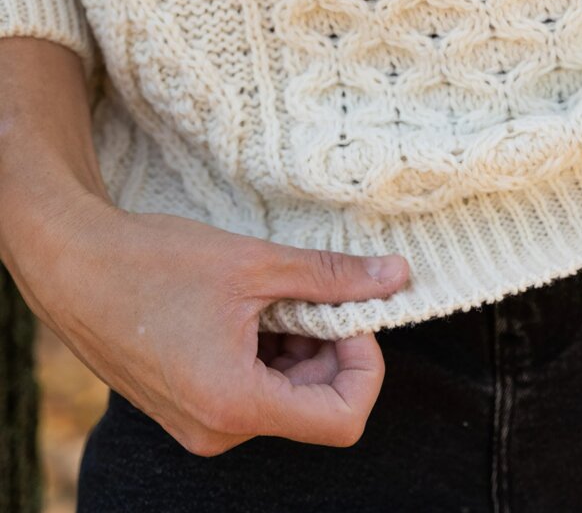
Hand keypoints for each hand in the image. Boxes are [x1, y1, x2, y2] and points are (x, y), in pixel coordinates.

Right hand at [6, 195, 409, 455]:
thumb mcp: (257, 264)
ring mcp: (200, 423)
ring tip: (274, 294)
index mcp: (234, 405)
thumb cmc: (154, 263)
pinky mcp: (190, 407)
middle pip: (316, 405)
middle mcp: (217, 430)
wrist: (73, 265)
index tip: (352, 314)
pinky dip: (271, 350)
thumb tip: (397, 276)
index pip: (342, 419)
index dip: (365, 365)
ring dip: (301, 345)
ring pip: (287, 395)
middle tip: (316, 291)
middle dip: (332, 347)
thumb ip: (333, 277)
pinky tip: (252, 307)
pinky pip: (254, 391)